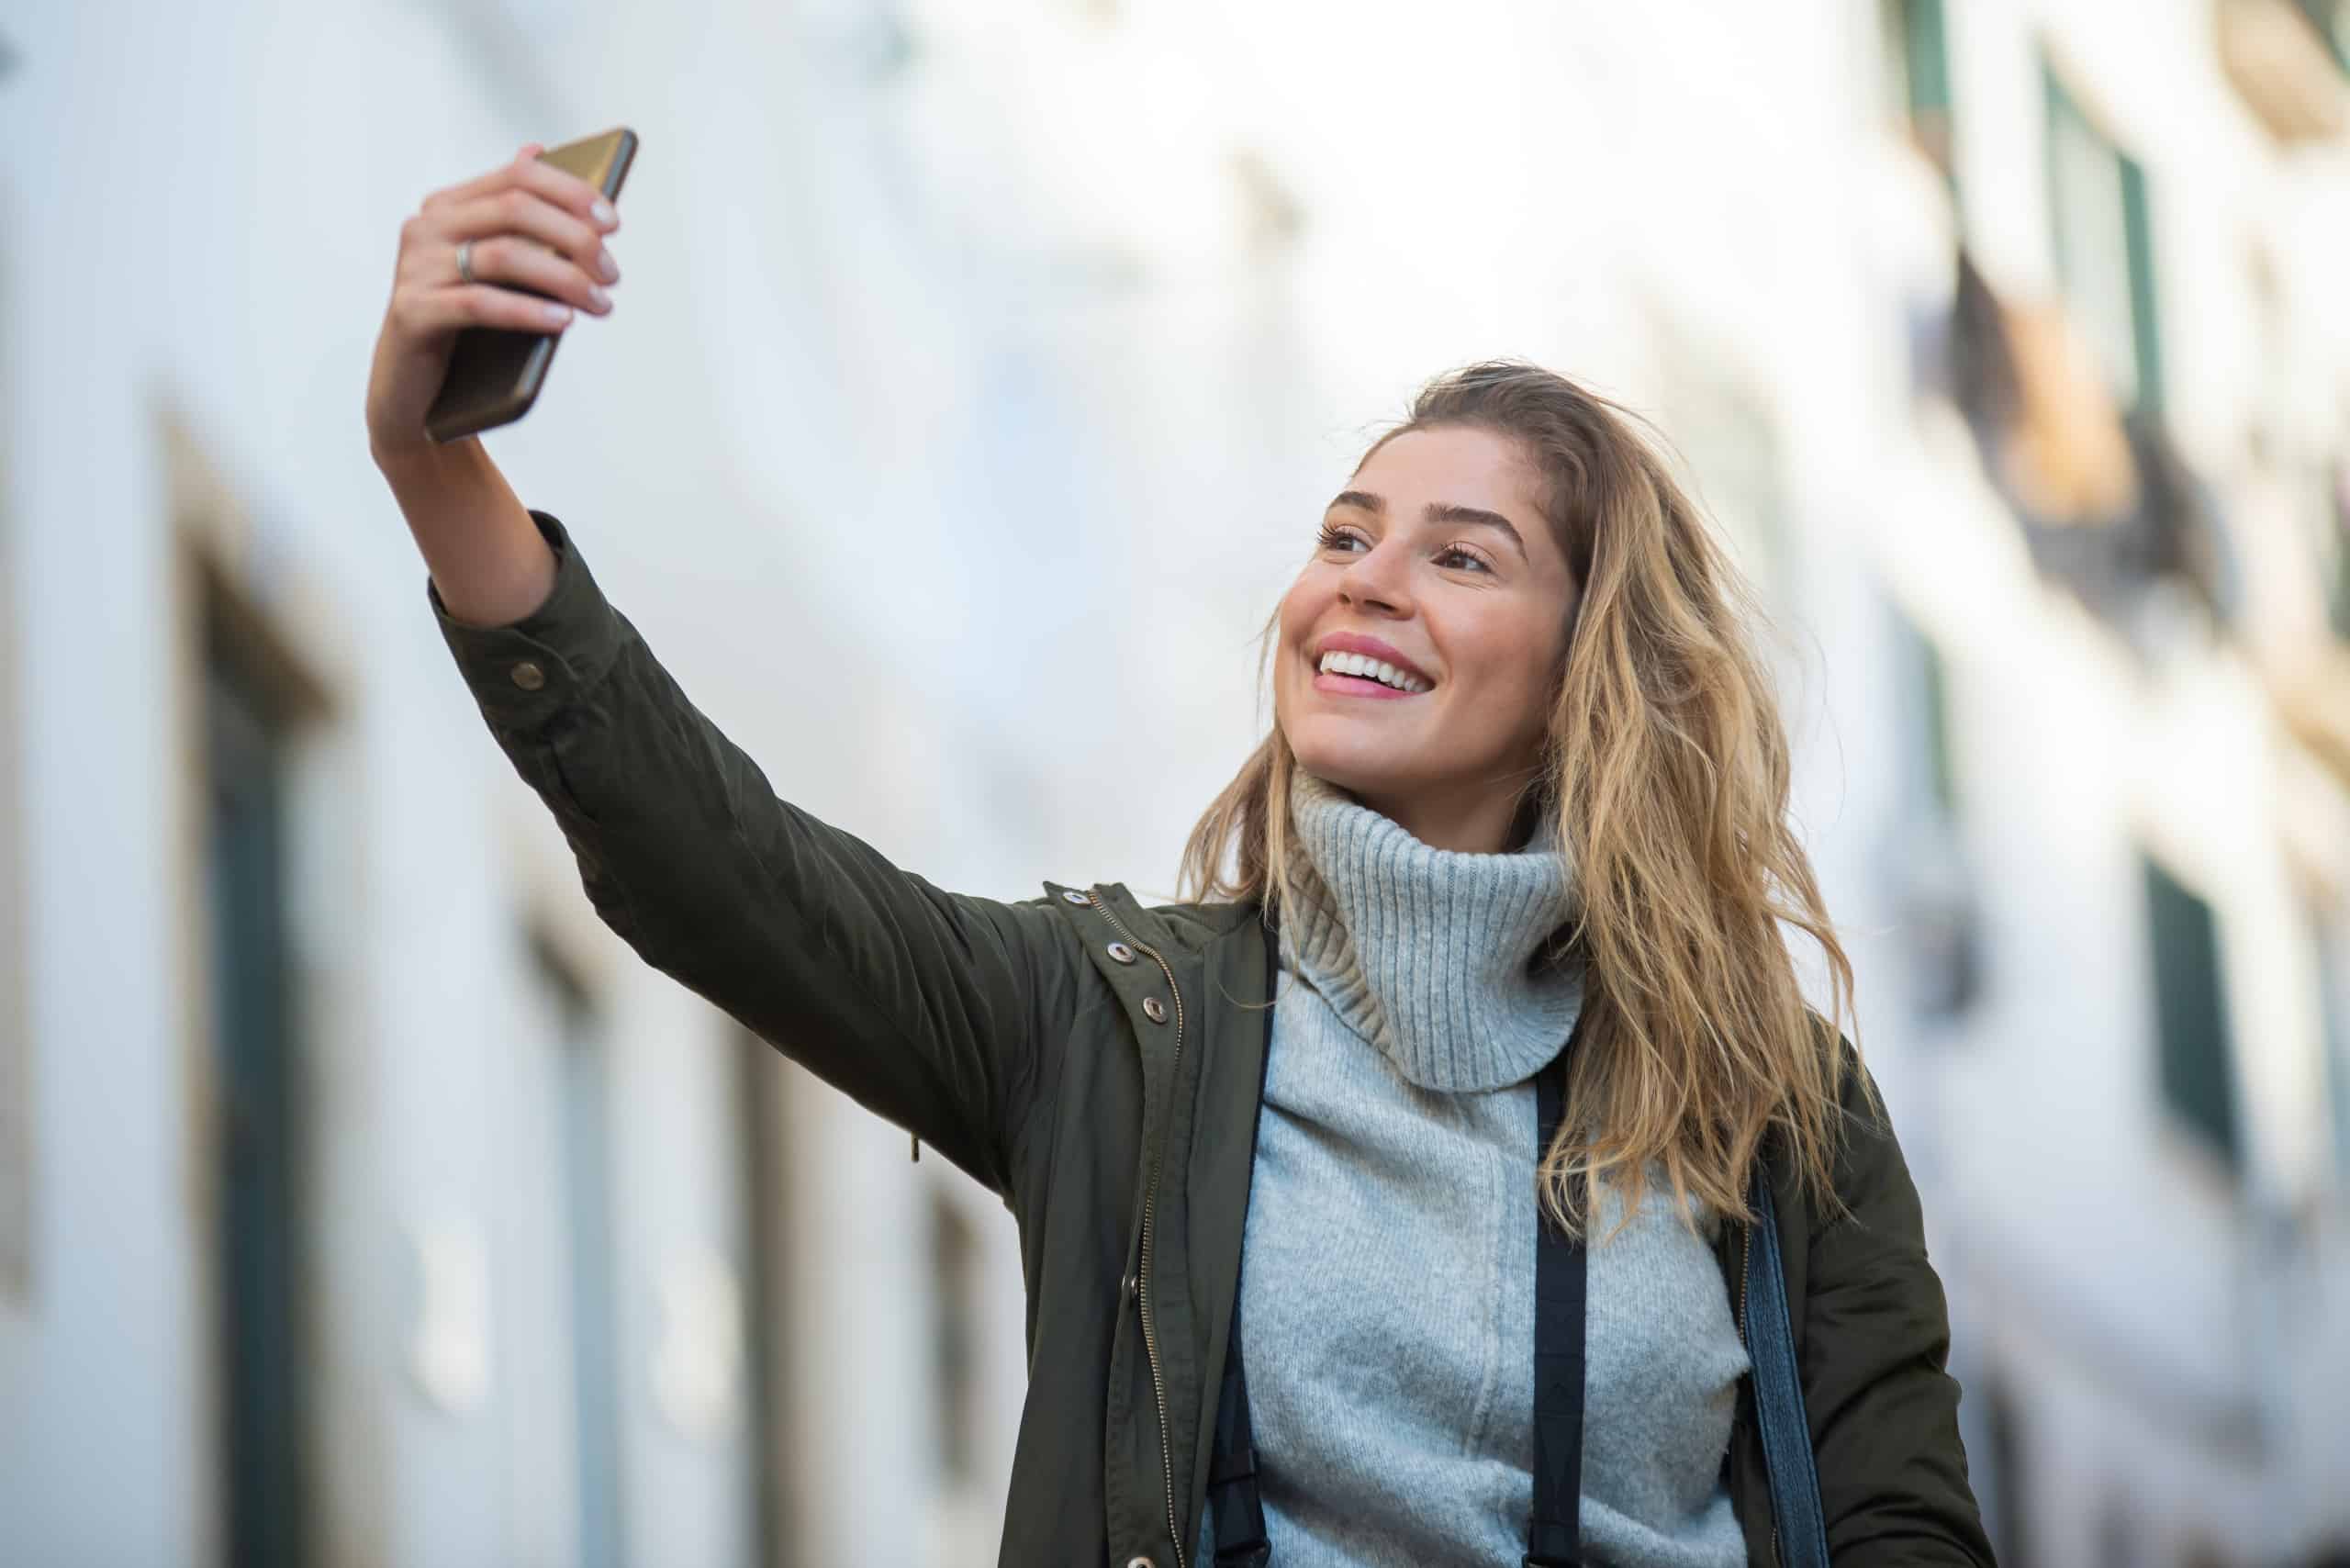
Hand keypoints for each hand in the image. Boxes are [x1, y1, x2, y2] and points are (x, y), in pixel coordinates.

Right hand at [365, 141, 622, 465]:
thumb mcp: (494, 267)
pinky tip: (564, 321)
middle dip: (574, 238)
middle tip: (611, 273)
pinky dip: (528, 311)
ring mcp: (415, 268)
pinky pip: (480, 304)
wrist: (413, 386)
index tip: (613, 223)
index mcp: (449, 206)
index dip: (571, 193)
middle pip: (514, 209)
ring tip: (600, 303)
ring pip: (503, 256)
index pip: (517, 176)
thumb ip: (514, 219)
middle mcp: (427, 227)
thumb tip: (538, 151)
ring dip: (563, 278)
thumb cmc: (463, 322)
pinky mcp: (413, 311)